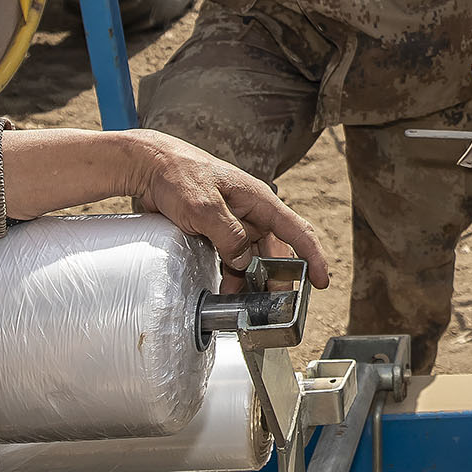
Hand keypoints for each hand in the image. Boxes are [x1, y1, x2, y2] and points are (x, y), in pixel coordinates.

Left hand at [126, 130, 334, 288]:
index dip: (314, 257)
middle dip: (277, 278)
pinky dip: (231, 274)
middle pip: (274, 250)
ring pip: (251, 257)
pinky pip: (231, 256)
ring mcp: (233, 221)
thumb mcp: (205, 207)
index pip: (297, 230)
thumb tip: (244, 262)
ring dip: (249, 279)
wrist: (149, 165)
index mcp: (258, 200)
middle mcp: (251, 212)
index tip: (322, 281)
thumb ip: (229, 236)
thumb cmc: (179, 174)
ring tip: (244, 303)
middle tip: (274, 306)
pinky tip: (224, 289)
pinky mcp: (215, 229)